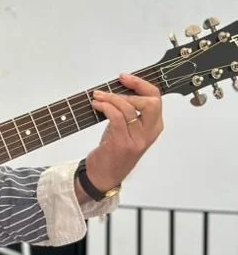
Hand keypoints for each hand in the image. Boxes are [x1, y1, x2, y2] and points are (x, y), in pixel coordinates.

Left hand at [82, 72, 162, 193]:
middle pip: (151, 102)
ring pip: (129, 108)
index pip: (156, 99)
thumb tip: (118, 88)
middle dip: (132, 89)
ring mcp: (136, 140)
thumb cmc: (114, 151)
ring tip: (98, 97)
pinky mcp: (121, 144)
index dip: (141, 84)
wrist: (103, 177)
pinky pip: (116, 117)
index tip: (125, 78)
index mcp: (154, 128)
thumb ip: (130, 112)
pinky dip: (105, 107)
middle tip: (114, 86)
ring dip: (111, 98)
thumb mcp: (127, 130)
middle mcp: (148, 134)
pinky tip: (97, 105)